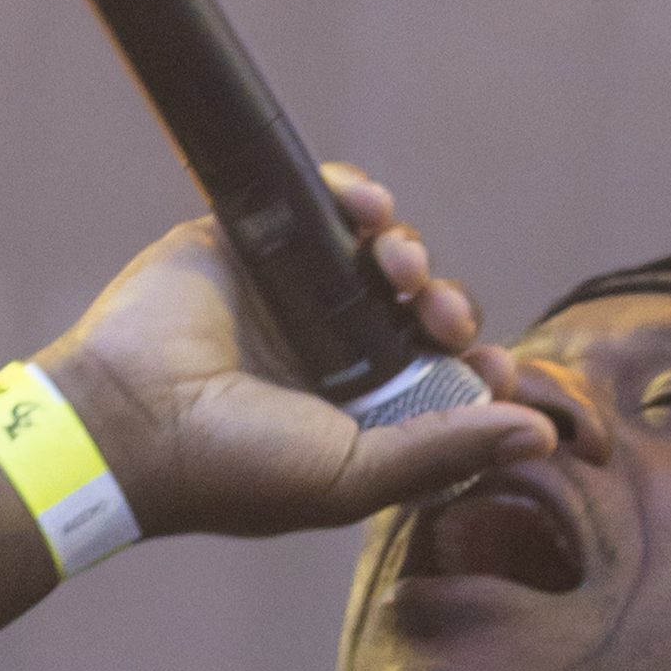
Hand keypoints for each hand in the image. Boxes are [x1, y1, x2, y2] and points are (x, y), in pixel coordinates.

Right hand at [40, 169, 556, 540]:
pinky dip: (357, 193)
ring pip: (384, 253)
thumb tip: (541, 435)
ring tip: (397, 265)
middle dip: (448, 307)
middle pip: (425, 309)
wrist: (128, 421)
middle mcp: (338, 353)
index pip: (450, 377)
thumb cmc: (235, 470)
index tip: (493, 365)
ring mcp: (297, 294)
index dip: (483, 365)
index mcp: (368, 413)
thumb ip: (447, 451)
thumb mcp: (356, 476)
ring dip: (409, 251)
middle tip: (436, 317)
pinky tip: (368, 207)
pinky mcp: (256, 240)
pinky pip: (322, 201)